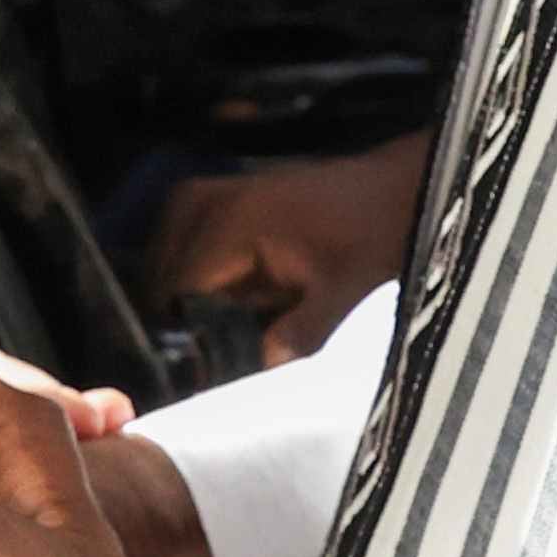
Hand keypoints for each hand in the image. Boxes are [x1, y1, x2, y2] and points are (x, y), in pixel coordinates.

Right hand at [151, 130, 428, 359]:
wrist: (394, 188)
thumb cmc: (372, 234)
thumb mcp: (343, 291)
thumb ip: (298, 333)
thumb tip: (256, 368)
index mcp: (234, 222)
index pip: (178, 286)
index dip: (181, 328)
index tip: (192, 362)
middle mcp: (212, 199)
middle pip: (161, 268)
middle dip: (174, 310)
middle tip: (196, 351)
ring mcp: (215, 190)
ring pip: (166, 249)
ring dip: (176, 287)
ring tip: (200, 327)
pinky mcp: (224, 192)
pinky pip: (183, 231)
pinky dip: (188, 262)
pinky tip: (212, 296)